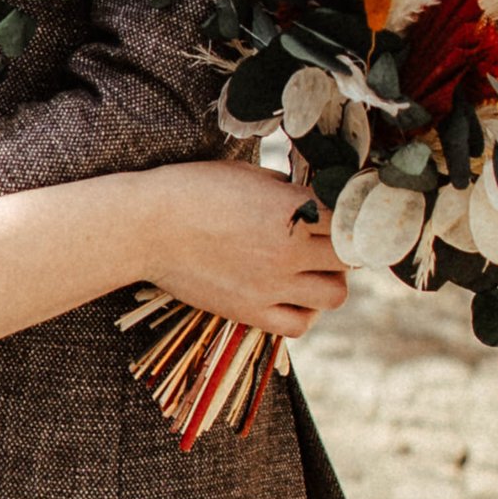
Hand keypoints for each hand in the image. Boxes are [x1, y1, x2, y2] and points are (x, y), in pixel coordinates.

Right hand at [138, 158, 350, 340]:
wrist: (147, 226)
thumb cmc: (193, 190)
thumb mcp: (248, 174)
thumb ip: (287, 189)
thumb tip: (311, 197)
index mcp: (292, 210)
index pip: (350, 217)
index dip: (348, 214)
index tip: (339, 213)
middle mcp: (290, 250)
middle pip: (349, 256)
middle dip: (343, 246)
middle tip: (326, 240)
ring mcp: (273, 285)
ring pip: (335, 294)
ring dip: (330, 280)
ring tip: (312, 271)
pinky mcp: (251, 312)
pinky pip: (300, 325)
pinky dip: (305, 313)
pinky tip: (293, 297)